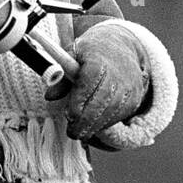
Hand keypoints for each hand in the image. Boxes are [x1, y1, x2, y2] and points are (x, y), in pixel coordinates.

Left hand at [64, 23, 148, 140]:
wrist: (120, 48)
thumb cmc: (90, 54)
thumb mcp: (72, 57)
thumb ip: (61, 78)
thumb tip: (49, 97)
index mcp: (98, 58)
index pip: (90, 80)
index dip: (80, 99)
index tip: (69, 115)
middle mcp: (117, 72)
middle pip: (102, 99)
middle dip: (86, 120)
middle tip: (72, 132)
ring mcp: (128, 85)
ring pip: (112, 110)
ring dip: (95, 125)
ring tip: (80, 133)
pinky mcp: (133, 96)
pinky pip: (120, 114)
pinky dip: (106, 123)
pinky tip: (94, 127)